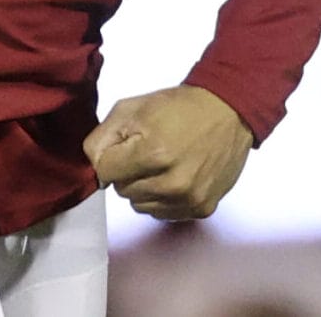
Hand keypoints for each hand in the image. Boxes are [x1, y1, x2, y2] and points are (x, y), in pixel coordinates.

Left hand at [83, 85, 252, 220]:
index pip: (104, 172)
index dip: (110, 156)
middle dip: (126, 171)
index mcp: (152, 153)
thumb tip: (93, 166)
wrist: (227, 112)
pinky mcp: (201, 209)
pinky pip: (162, 213)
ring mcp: (188, 199)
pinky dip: (162, 198)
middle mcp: (171, 183)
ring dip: (143, 188)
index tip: (123, 146)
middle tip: (145, 152)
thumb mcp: (132, 107)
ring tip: (160, 164)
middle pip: (121, 190)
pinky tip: (174, 176)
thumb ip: (103, 136)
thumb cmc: (177, 107)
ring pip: (140, 205)